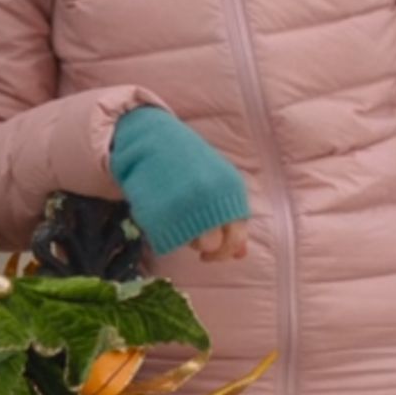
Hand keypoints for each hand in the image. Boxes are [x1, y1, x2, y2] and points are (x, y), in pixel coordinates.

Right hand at [109, 107, 251, 253]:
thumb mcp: (220, 183)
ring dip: (190, 240)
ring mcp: (186, 205)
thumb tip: (241, 254)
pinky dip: (170, 235)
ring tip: (183, 223)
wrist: (154, 140)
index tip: (217, 248)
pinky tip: (169, 222)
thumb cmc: (190, 162)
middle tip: (199, 242)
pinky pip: (170, 238)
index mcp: (230, 190)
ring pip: (194, 244)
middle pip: (215, 245)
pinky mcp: (161, 211)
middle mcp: (211, 198)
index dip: (228, 249)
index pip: (236, 237)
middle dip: (210, 250)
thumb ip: (232, 216)